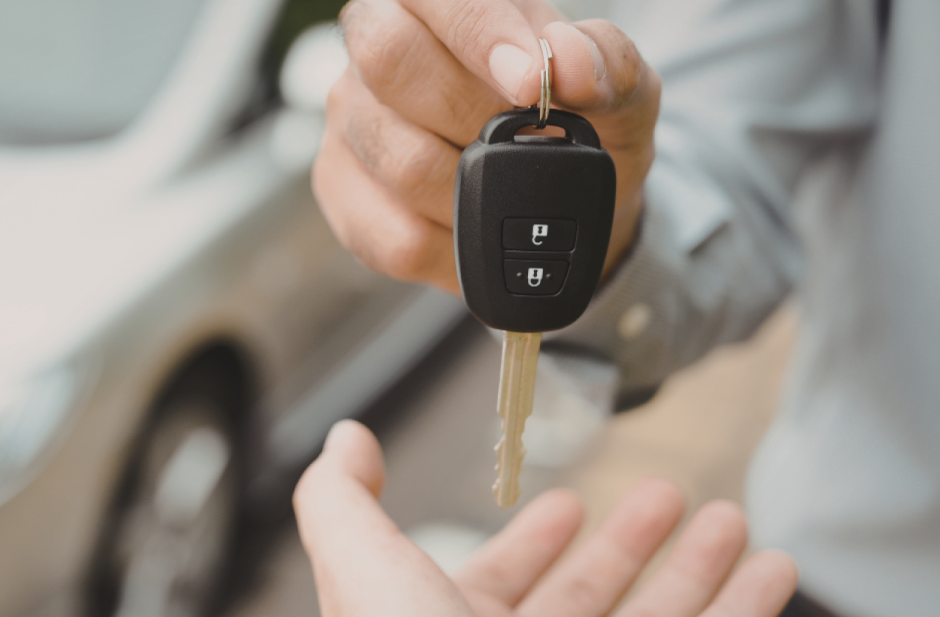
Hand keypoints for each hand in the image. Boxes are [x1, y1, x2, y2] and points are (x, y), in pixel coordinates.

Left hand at [294, 421, 796, 616]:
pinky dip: (741, 613)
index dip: (531, 541)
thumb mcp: (362, 570)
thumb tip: (346, 438)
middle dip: (625, 545)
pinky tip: (769, 570)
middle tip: (663, 495)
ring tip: (728, 518)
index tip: (568, 505)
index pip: (499, 578)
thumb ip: (341, 500)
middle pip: (584, 597)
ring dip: (695, 570)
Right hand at [313, 0, 659, 293]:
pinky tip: (477, 230)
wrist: (559, 206)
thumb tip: (571, 61)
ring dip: (475, 193)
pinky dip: (456, 247)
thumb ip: (605, 63)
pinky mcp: (342, 193)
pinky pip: (395, 236)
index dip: (480, 34)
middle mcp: (374, 49)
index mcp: (435, 1)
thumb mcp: (618, 92)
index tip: (529, 82)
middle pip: (390, 62)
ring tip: (509, 193)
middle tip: (525, 145)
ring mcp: (351, 122)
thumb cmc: (578, 127)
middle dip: (474, 115)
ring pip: (401, 163)